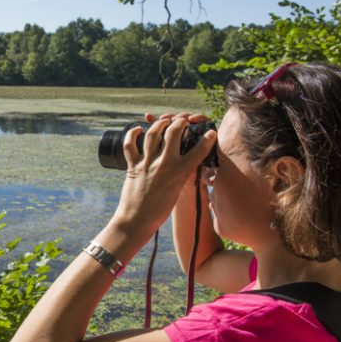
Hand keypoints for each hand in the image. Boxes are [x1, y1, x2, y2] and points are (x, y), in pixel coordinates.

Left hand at [111, 115, 216, 240]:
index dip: (208, 138)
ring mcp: (147, 164)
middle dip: (179, 122)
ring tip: (163, 121)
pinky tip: (138, 129)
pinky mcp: (132, 166)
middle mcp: (164, 165)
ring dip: (158, 123)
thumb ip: (181, 173)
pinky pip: (130, 145)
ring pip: (152, 134)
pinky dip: (132, 134)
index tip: (211, 132)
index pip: (199, 150)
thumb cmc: (159, 209)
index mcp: (180, 173)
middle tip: (181, 121)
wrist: (137, 220)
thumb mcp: (177, 190)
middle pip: (173, 132)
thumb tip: (185, 160)